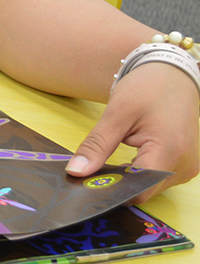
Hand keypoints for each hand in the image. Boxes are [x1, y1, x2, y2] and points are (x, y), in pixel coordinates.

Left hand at [66, 63, 199, 201]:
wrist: (173, 73)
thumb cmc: (148, 87)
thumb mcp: (116, 113)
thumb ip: (96, 145)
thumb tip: (76, 171)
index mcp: (170, 151)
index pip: (138, 189)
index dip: (111, 190)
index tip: (85, 184)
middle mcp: (184, 165)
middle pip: (143, 190)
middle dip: (117, 183)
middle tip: (91, 169)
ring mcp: (187, 166)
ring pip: (149, 186)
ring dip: (128, 177)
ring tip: (110, 158)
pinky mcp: (184, 164)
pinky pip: (157, 177)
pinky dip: (139, 171)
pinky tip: (126, 158)